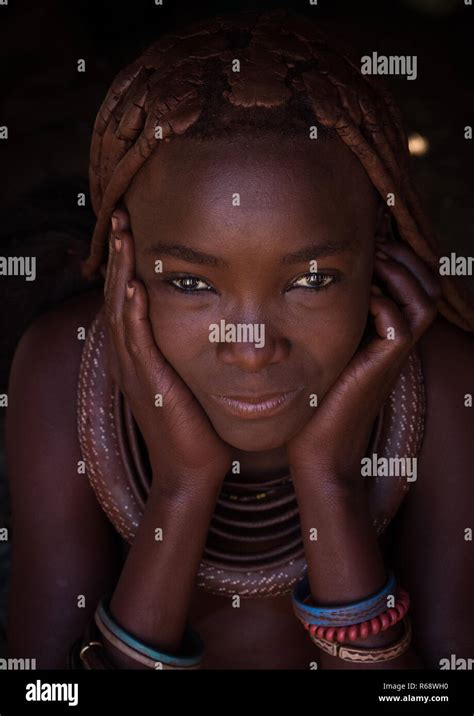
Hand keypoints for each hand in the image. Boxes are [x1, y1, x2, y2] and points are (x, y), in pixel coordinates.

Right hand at [104, 207, 232, 499]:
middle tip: (119, 216)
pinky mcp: (148, 383)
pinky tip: (134, 285)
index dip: (126, 261)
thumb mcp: (193, 378)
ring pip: (120, 311)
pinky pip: (135, 341)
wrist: (193, 468)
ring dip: (120, 271)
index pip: (128, 296)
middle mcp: (130, 357)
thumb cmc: (199, 424)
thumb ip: (195, 349)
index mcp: (140, 353)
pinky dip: (132, 312)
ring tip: (121, 235)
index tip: (134, 227)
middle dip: (118, 255)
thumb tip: (218, 324)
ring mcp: (135, 370)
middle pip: (117, 294)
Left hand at [286, 239, 440, 489]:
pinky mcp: (382, 367)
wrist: (317, 446)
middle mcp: (397, 340)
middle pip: (428, 283)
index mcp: (387, 330)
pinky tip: (359, 298)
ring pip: (423, 299)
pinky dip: (383, 304)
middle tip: (374, 243)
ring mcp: (393, 354)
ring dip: (398, 273)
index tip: (370, 237)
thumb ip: (329, 314)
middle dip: (404, 255)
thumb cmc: (314, 396)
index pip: (415, 280)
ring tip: (370, 262)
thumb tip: (311, 276)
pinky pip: (400, 325)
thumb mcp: (323, 345)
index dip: (401, 254)